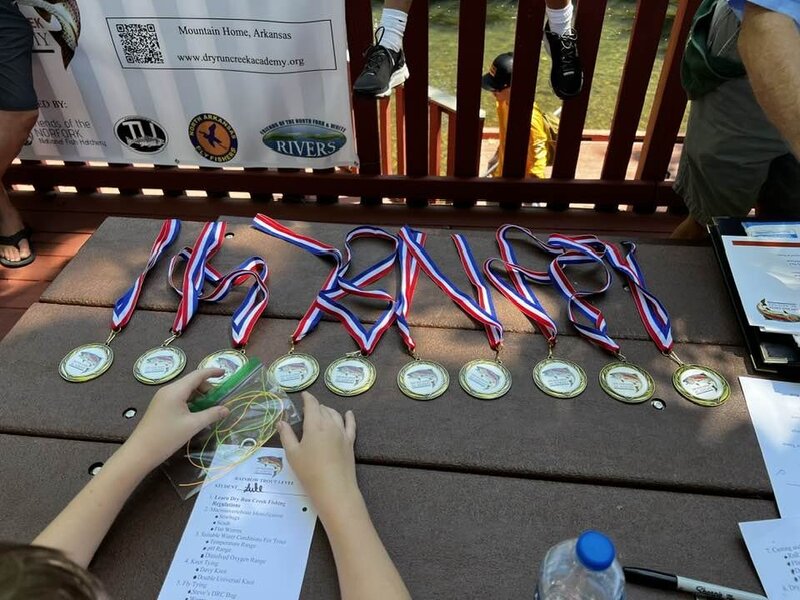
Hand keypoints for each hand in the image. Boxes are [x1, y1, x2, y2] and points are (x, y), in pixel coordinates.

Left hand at [124, 368, 229, 468]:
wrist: (140, 452)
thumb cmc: (167, 437)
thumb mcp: (193, 425)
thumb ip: (211, 414)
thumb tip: (226, 409)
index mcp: (176, 390)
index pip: (197, 375)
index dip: (212, 372)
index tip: (225, 373)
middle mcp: (168, 390)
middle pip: (191, 382)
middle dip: (207, 388)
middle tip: (218, 401)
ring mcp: (162, 398)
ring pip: (185, 390)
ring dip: (199, 396)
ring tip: (208, 409)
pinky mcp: (160, 406)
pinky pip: (179, 397)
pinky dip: (190, 401)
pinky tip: (196, 413)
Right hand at [278, 392, 359, 520]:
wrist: (334, 489)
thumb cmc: (309, 472)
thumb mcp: (293, 454)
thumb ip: (287, 435)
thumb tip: (282, 421)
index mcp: (315, 425)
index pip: (312, 405)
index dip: (307, 398)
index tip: (304, 394)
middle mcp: (330, 425)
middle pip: (323, 409)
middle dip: (315, 406)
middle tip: (307, 410)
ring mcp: (342, 433)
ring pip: (336, 415)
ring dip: (328, 410)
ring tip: (321, 411)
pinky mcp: (350, 442)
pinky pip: (351, 425)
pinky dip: (349, 417)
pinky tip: (348, 413)